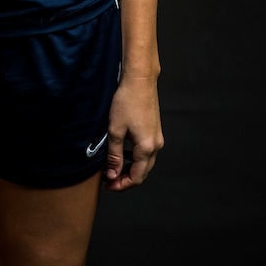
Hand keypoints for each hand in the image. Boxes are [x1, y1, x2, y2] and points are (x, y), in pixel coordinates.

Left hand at [103, 74, 163, 191]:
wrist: (140, 80)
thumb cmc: (126, 102)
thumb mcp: (115, 130)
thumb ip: (114, 155)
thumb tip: (112, 174)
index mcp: (146, 148)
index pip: (136, 177)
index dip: (121, 185)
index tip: (108, 185)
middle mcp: (155, 145)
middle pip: (142, 172)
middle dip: (125, 178)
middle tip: (109, 179)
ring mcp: (157, 137)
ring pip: (145, 162)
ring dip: (130, 168)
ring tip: (113, 166)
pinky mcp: (155, 130)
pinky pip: (146, 151)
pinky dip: (135, 157)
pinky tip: (123, 151)